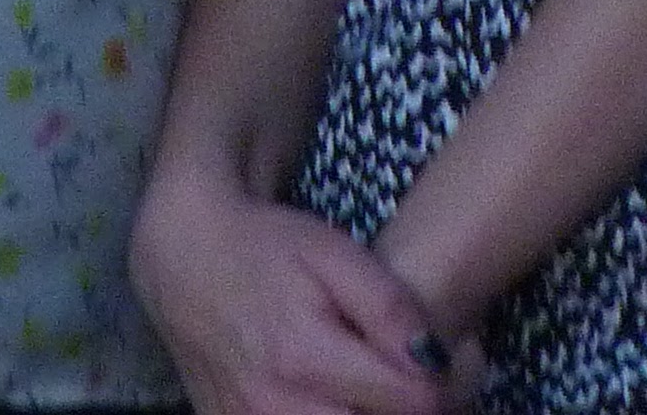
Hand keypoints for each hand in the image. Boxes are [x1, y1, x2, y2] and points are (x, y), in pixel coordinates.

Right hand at [134, 168, 474, 414]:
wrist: (184, 259)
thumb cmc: (266, 247)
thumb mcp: (332, 253)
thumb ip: (388, 306)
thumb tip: (437, 360)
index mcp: (305, 357)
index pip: (416, 403)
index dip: (456, 381)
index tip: (462, 356)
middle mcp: (276, 409)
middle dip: (420, 410)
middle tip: (426, 377)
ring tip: (388, 389)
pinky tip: (345, 399)